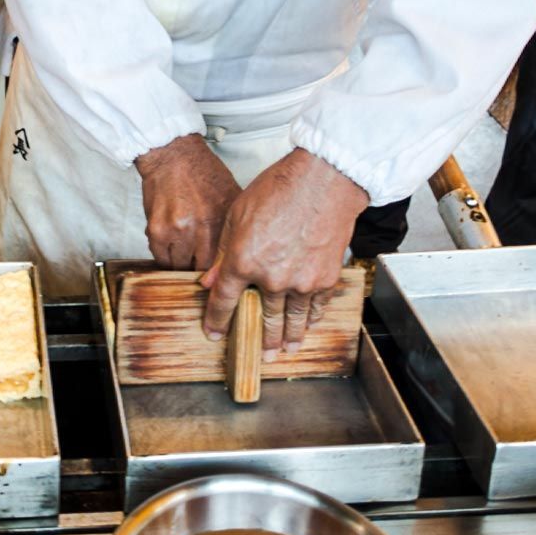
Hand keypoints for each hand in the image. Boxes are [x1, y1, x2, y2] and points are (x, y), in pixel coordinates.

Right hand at [134, 134, 239, 270]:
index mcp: (220, 221)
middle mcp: (199, 229)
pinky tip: (172, 246)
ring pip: (179, 266)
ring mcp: (175, 231)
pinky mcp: (156, 230)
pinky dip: (166, 256)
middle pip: (201, 269)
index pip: (222, 262)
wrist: (172, 155)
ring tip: (185, 253)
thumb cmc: (202, 172)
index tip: (218, 271)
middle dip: (201, 268)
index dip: (220, 270)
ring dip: (182, 263)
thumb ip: (234, 226)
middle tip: (201, 264)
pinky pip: (160, 257)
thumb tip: (240, 251)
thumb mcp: (231, 195)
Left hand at [200, 149, 367, 356]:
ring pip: (293, 319)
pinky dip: (312, 318)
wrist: (323, 180)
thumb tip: (209, 279)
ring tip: (287, 350)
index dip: (217, 320)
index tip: (214, 333)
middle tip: (262, 354)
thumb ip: (223, 252)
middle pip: (263, 318)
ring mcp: (301, 281)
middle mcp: (272, 278)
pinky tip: (309, 323)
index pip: (225, 301)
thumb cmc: (279, 188)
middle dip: (261, 339)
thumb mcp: (236, 215)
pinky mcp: (326, 277)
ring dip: (289, 338)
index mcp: (243, 261)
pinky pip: (316, 306)